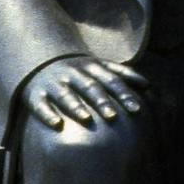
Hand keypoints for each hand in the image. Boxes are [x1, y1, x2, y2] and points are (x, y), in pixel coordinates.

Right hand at [25, 57, 148, 131]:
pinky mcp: (35, 94)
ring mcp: (54, 83)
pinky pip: (40, 104)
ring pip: (65, 95)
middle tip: (114, 117)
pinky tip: (57, 124)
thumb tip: (148, 85)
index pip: (111, 81)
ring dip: (76, 106)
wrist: (40, 59)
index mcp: (91, 68)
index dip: (124, 94)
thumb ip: (122, 73)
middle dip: (102, 101)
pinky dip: (47, 114)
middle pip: (90, 88)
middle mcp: (73, 74)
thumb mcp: (99, 66)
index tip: (137, 109)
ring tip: (87, 119)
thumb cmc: (78, 70)